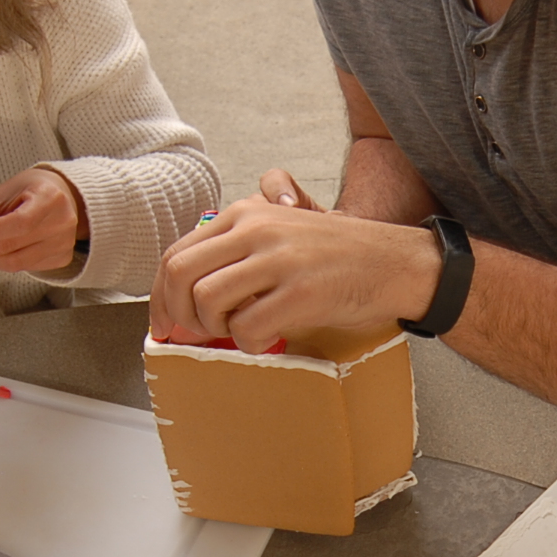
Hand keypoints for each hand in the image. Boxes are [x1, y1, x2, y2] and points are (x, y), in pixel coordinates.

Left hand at [0, 166, 89, 273]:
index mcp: (49, 199)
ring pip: (14, 263)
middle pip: (11, 246)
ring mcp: (63, 245)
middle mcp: (61, 224)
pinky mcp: (60, 259)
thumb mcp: (4, 193)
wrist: (65, 197)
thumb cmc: (32, 190)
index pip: (18, 223)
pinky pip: (23, 267)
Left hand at [149, 184, 441, 349]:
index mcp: (247, 212)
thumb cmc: (338, 255)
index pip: (178, 252)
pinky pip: (246, 327)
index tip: (165, 322)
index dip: (160, 295)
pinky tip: (267, 339)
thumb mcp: (284, 227)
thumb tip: (188, 289)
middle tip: (193, 334)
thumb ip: (239, 244)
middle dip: (176, 314)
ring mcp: (279, 259)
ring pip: (206, 301)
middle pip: (180, 273)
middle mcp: (257, 228)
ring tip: (239, 331)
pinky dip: (248, 344)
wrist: (396, 262)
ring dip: (213, 329)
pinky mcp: (301, 292)